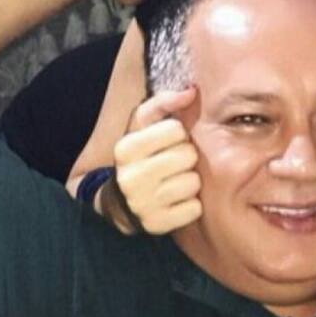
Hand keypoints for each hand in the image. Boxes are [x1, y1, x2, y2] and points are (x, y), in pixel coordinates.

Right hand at [112, 87, 202, 233]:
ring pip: (193, 183)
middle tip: (175, 163)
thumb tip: (192, 91)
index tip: (168, 142)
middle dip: (186, 157)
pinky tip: (177, 200)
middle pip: (187, 156)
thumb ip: (165, 102)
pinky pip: (194, 209)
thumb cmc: (140, 155)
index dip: (178, 134)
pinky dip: (191, 205)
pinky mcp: (157, 226)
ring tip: (176, 181)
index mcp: (126, 148)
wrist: (121, 202)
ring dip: (190, 181)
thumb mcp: (142, 126)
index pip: (175, 129)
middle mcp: (130, 177)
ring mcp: (142, 205)